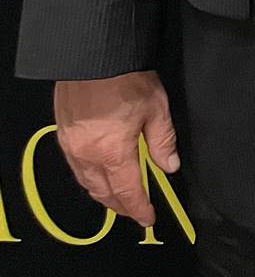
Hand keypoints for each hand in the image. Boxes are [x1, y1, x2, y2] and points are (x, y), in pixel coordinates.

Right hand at [52, 71, 178, 226]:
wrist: (93, 57)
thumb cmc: (126, 79)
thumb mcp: (156, 109)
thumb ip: (163, 141)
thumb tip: (169, 166)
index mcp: (113, 153)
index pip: (128, 192)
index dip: (139, 209)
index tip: (148, 219)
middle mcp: (88, 156)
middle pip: (105, 192)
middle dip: (122, 206)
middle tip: (136, 211)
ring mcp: (71, 148)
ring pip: (87, 184)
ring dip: (104, 195)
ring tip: (120, 199)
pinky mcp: (63, 136)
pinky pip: (77, 169)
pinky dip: (90, 180)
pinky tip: (99, 177)